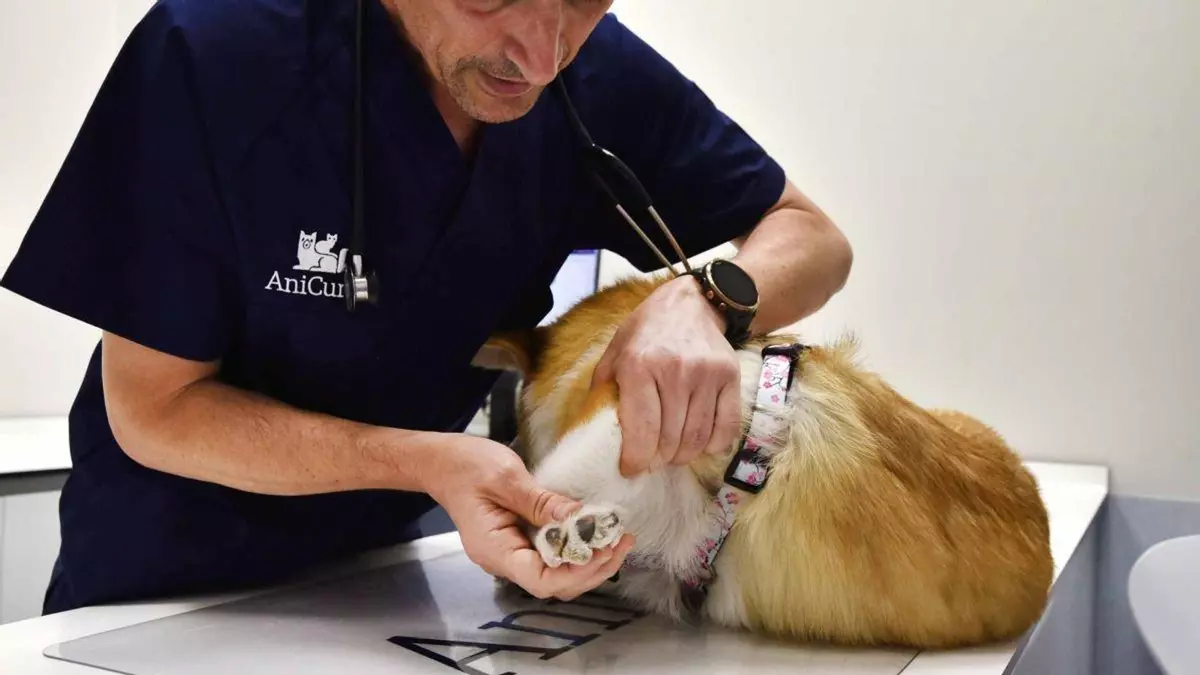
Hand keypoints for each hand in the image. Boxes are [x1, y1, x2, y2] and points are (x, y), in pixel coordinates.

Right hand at [424, 435, 633, 599]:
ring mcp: (511, 553)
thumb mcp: (507, 477)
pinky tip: (594, 532)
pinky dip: (576, 548)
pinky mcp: (519, 542)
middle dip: (594, 568)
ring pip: (557, 574)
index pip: (541, 581)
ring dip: (590, 560)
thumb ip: (542, 502)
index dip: (578, 571)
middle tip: (622, 541)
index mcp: (495, 550)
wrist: (441, 462)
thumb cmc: (466, 466)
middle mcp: (503, 560)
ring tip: (616, 538)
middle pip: (555, 584)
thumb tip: (580, 519)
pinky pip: (552, 556)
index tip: (604, 547)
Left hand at [592, 274, 742, 476]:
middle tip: (651, 461)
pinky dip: (711, 446)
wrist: (691, 304)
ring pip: (697, 438)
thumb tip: (593, 432)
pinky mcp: (730, 377)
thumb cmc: (646, 332)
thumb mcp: (615, 353)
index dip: (636, 459)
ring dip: (682, 456)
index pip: (642, 430)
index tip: (631, 469)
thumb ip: (603, 391)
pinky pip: (725, 428)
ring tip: (671, 455)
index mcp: (640, 365)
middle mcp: (676, 371)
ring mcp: (707, 375)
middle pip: (670, 439)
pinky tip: (698, 445)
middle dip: (658, 460)